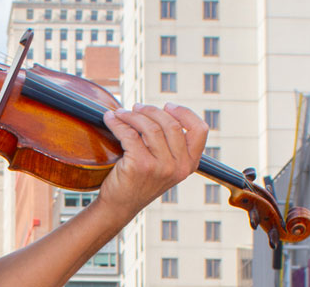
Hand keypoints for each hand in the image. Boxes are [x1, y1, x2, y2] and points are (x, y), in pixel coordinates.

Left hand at [97, 103, 207, 220]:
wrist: (120, 204)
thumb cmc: (140, 179)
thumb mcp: (164, 164)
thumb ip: (170, 143)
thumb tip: (159, 109)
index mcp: (190, 164)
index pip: (200, 130)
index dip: (184, 113)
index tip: (167, 105)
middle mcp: (180, 166)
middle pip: (170, 124)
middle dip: (150, 110)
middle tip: (135, 108)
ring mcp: (161, 167)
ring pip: (150, 127)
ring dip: (131, 115)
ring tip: (119, 113)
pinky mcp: (140, 165)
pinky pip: (129, 134)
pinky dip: (117, 123)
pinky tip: (110, 119)